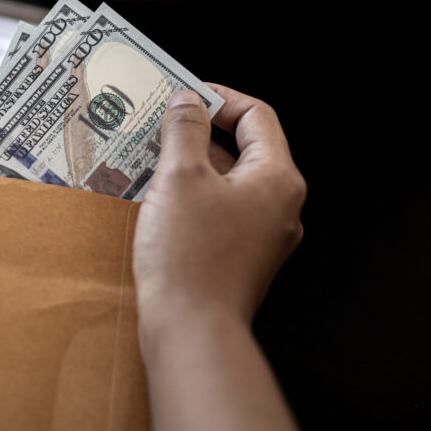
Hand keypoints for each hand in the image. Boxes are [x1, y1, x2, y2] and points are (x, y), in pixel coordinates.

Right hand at [134, 85, 305, 327]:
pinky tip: (160, 201)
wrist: (191, 333)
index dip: (219, 98)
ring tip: (151, 161)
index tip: (184, 96)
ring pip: (230, 183)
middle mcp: (280, 207)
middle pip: (246, 149)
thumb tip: (187, 102)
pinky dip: (194, 198)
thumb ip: (185, 130)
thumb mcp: (180, 177)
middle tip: (160, 126)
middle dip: (201, 134)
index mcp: (277, 179)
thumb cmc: (190, 258)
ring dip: (193, 167)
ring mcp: (264, 236)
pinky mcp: (243, 259)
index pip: (256, 115)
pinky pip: (222, 212)